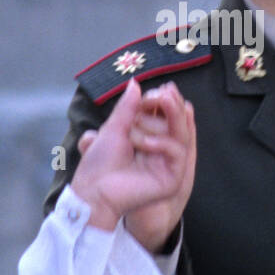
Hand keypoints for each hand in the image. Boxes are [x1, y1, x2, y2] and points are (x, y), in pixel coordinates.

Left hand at [70, 80, 195, 251]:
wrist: (93, 191)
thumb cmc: (100, 162)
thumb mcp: (114, 128)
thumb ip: (128, 107)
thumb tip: (136, 84)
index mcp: (149, 139)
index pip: (166, 115)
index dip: (162, 101)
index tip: (152, 92)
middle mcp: (161, 151)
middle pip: (178, 123)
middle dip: (169, 105)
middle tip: (158, 94)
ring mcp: (168, 165)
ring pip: (182, 135)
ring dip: (172, 114)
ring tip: (162, 99)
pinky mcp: (172, 179)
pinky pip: (177, 153)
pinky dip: (162, 142)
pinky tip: (143, 141)